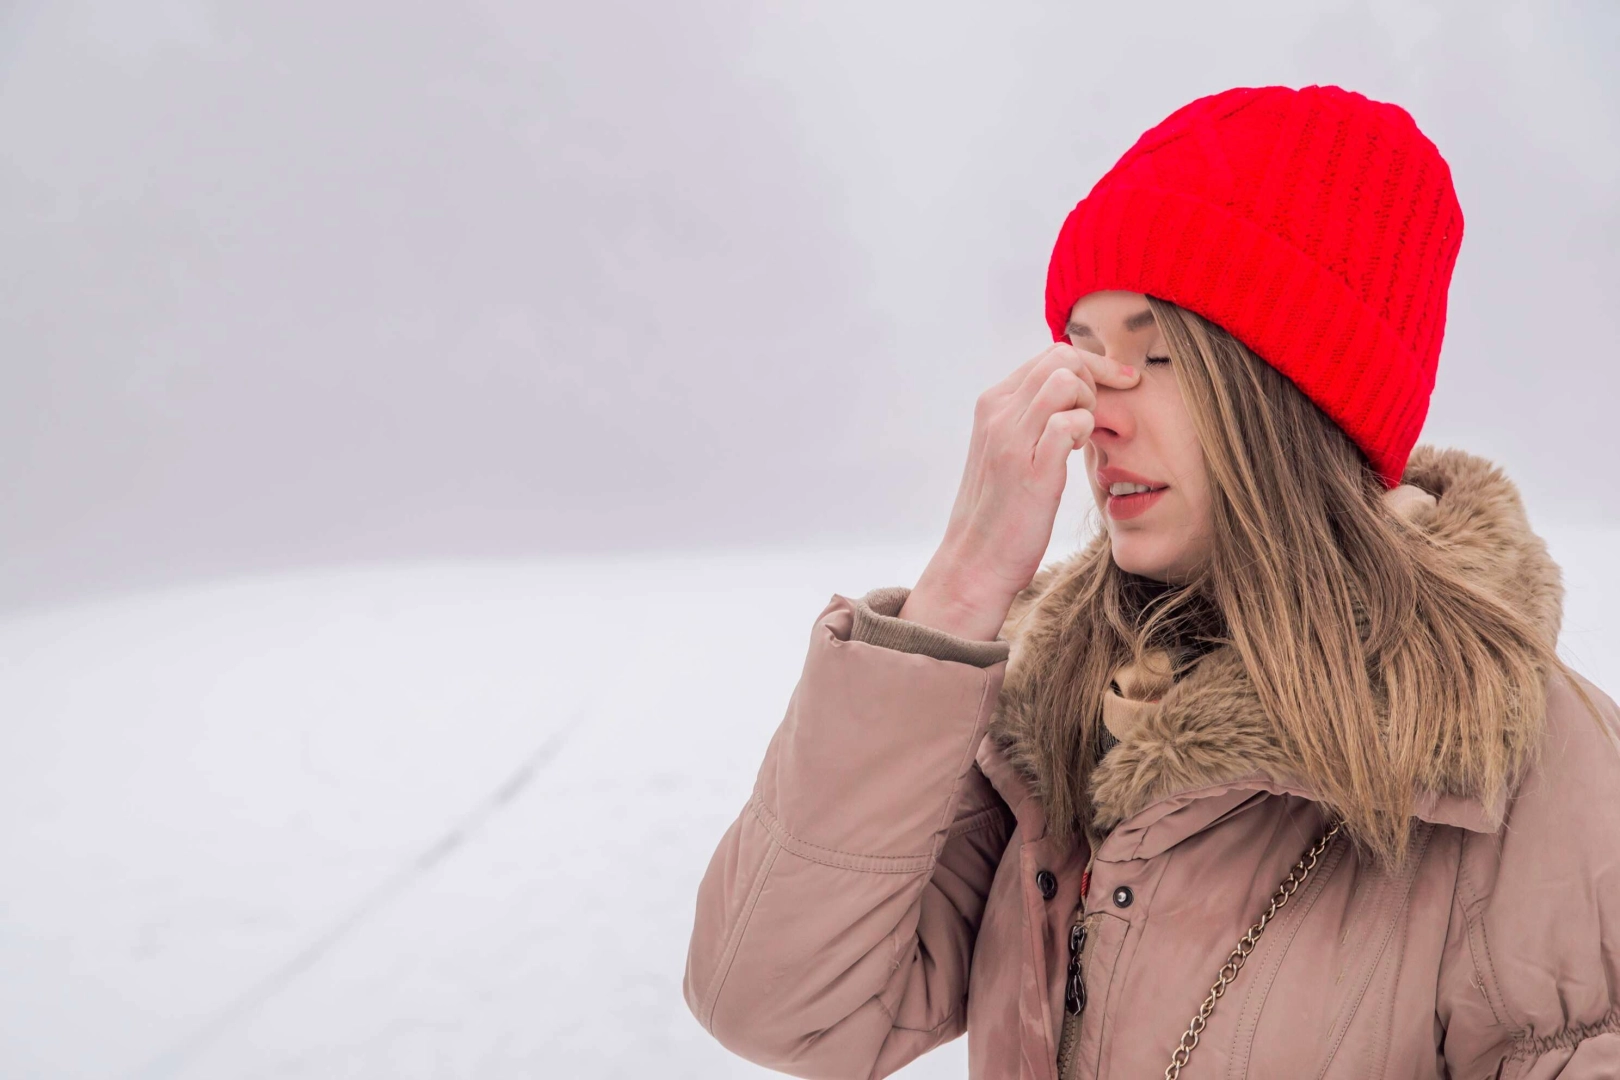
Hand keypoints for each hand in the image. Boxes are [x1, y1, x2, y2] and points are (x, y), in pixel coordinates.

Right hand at [900, 342, 1139, 640]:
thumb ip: (1030, 417)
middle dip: (1096, 378)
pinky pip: (1067, 423)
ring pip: (1064, 380)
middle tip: (1097, 417)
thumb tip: (1071, 390)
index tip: (1120, 383)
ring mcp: (1010, 440)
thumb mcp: (1008, 450)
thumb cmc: (1000, 509)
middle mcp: (998, 413)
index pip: (1051, 354)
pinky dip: (1083, 431)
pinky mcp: (1029, 470)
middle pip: (1061, 357)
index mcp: (993, 404)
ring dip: (1089, 403)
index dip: (1093, 365)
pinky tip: (1077, 454)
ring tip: (1083, 436)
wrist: (975, 561)